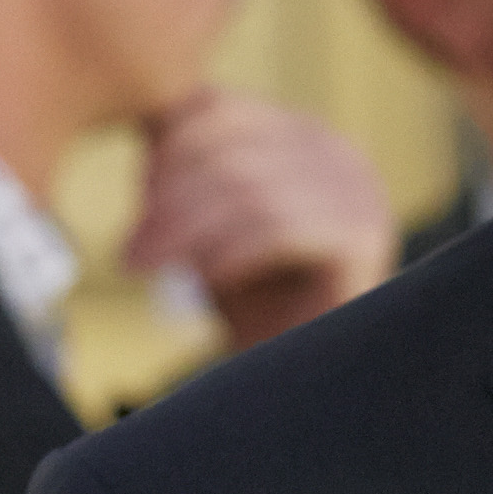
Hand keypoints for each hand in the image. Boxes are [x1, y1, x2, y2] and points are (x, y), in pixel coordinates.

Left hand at [128, 88, 394, 348]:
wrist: (300, 385)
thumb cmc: (248, 303)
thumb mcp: (208, 223)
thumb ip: (186, 171)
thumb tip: (142, 118)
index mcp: (301, 136)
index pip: (218, 108)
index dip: (164, 148)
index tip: (136, 199)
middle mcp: (338, 153)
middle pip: (230, 147)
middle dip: (168, 195)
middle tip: (130, 247)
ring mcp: (358, 194)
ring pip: (248, 190)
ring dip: (184, 230)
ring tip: (145, 266)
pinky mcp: (362, 241)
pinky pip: (279, 229)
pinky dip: (229, 252)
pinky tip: (202, 280)